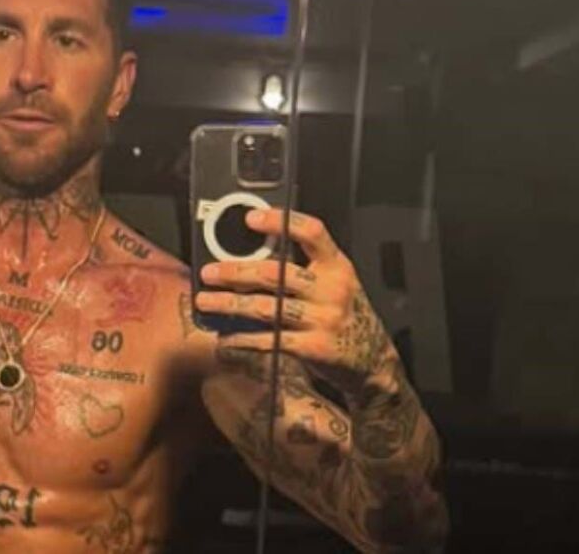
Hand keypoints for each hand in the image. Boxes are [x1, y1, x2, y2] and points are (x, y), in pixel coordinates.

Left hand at [195, 209, 396, 394]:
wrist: (373, 361)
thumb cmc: (343, 314)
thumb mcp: (336, 283)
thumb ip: (305, 267)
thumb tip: (251, 255)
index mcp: (337, 266)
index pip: (313, 233)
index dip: (281, 222)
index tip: (250, 218)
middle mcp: (332, 289)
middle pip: (276, 273)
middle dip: (236, 272)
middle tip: (208, 272)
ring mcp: (323, 319)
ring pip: (266, 307)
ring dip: (229, 305)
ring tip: (205, 301)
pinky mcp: (314, 348)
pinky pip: (269, 340)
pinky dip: (243, 338)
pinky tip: (225, 336)